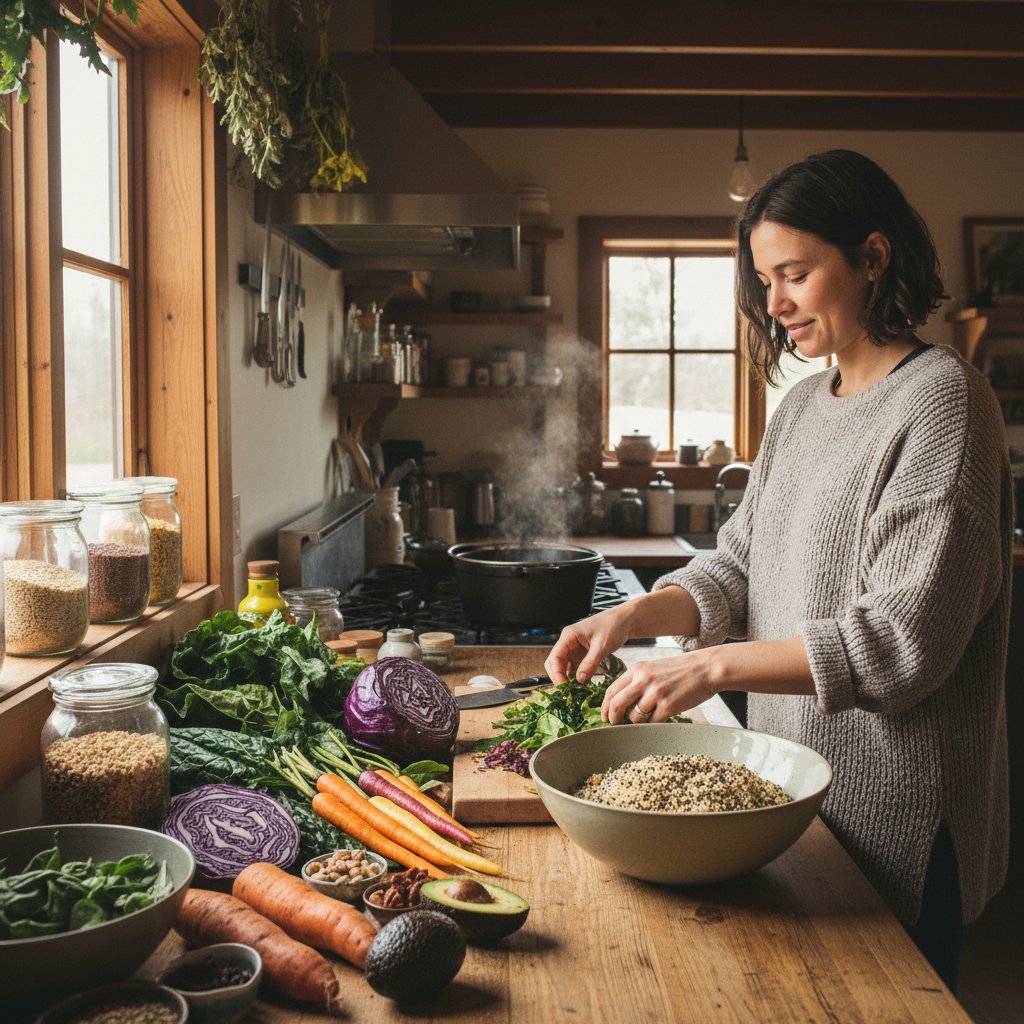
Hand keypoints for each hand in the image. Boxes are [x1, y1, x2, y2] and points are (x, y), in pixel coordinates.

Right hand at [544, 606, 630, 683]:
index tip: (564, 687)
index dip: (556, 674)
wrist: (623, 621)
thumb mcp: (602, 646)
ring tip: (573, 691)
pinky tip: (580, 684)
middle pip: (554, 662)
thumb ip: (590, 664)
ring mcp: (573, 647)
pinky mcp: (581, 653)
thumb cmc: (613, 627)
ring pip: (562, 666)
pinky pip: (573, 666)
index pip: (554, 658)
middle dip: (558, 677)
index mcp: (569, 636)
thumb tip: (579, 680)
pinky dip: (574, 676)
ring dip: (566, 678)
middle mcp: (568, 641)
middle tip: (566, 692)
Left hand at [601, 650, 720, 724]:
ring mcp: (655, 693)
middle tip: (614, 725)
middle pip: (616, 704)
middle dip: (612, 718)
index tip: (604, 716)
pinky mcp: (668, 706)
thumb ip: (638, 681)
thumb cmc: (681, 670)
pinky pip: (651, 723)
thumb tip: (623, 701)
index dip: (605, 706)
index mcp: (637, 669)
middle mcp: (643, 680)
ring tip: (643, 721)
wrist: (706, 668)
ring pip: (633, 716)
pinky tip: (656, 721)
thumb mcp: (654, 668)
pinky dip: (651, 726)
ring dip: (635, 723)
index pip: (612, 690)